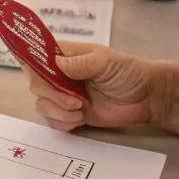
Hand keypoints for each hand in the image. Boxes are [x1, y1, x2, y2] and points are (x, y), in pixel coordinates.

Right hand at [20, 43, 156, 132]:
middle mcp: (61, 75)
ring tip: (80, 111)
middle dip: (51, 95)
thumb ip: (80, 63)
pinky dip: (62, 123)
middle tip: (74, 101)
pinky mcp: (71, 114)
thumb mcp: (106, 61)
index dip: (31, 64)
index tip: (38, 76)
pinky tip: (79, 120)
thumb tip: (56, 63)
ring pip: (42, 104)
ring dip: (57, 111)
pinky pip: (53, 121)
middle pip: (36, 84)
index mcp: (66, 56)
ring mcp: (65, 96)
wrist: (147, 98)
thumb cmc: (128, 72)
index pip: (37, 56)